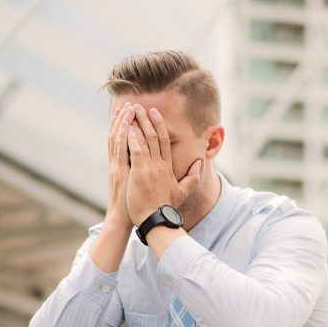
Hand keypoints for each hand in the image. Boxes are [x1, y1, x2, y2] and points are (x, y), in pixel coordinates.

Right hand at [103, 102, 132, 233]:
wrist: (123, 219)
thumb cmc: (133, 206)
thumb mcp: (137, 187)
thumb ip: (141, 174)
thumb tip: (151, 167)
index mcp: (123, 166)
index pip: (123, 142)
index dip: (125, 127)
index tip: (130, 113)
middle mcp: (118, 163)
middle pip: (119, 136)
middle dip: (123, 119)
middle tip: (128, 104)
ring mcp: (117, 166)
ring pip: (118, 139)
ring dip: (122, 122)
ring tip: (127, 107)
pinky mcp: (119, 172)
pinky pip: (120, 150)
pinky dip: (122, 136)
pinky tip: (126, 124)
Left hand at [125, 104, 203, 225]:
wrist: (157, 220)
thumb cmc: (166, 208)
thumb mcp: (182, 191)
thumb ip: (192, 176)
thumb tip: (200, 164)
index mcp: (167, 167)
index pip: (164, 141)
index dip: (159, 125)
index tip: (154, 113)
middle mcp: (159, 164)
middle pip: (154, 136)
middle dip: (146, 119)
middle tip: (139, 106)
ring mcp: (149, 167)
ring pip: (144, 140)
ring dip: (137, 123)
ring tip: (130, 111)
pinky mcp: (139, 172)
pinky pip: (135, 150)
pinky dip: (131, 137)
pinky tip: (126, 126)